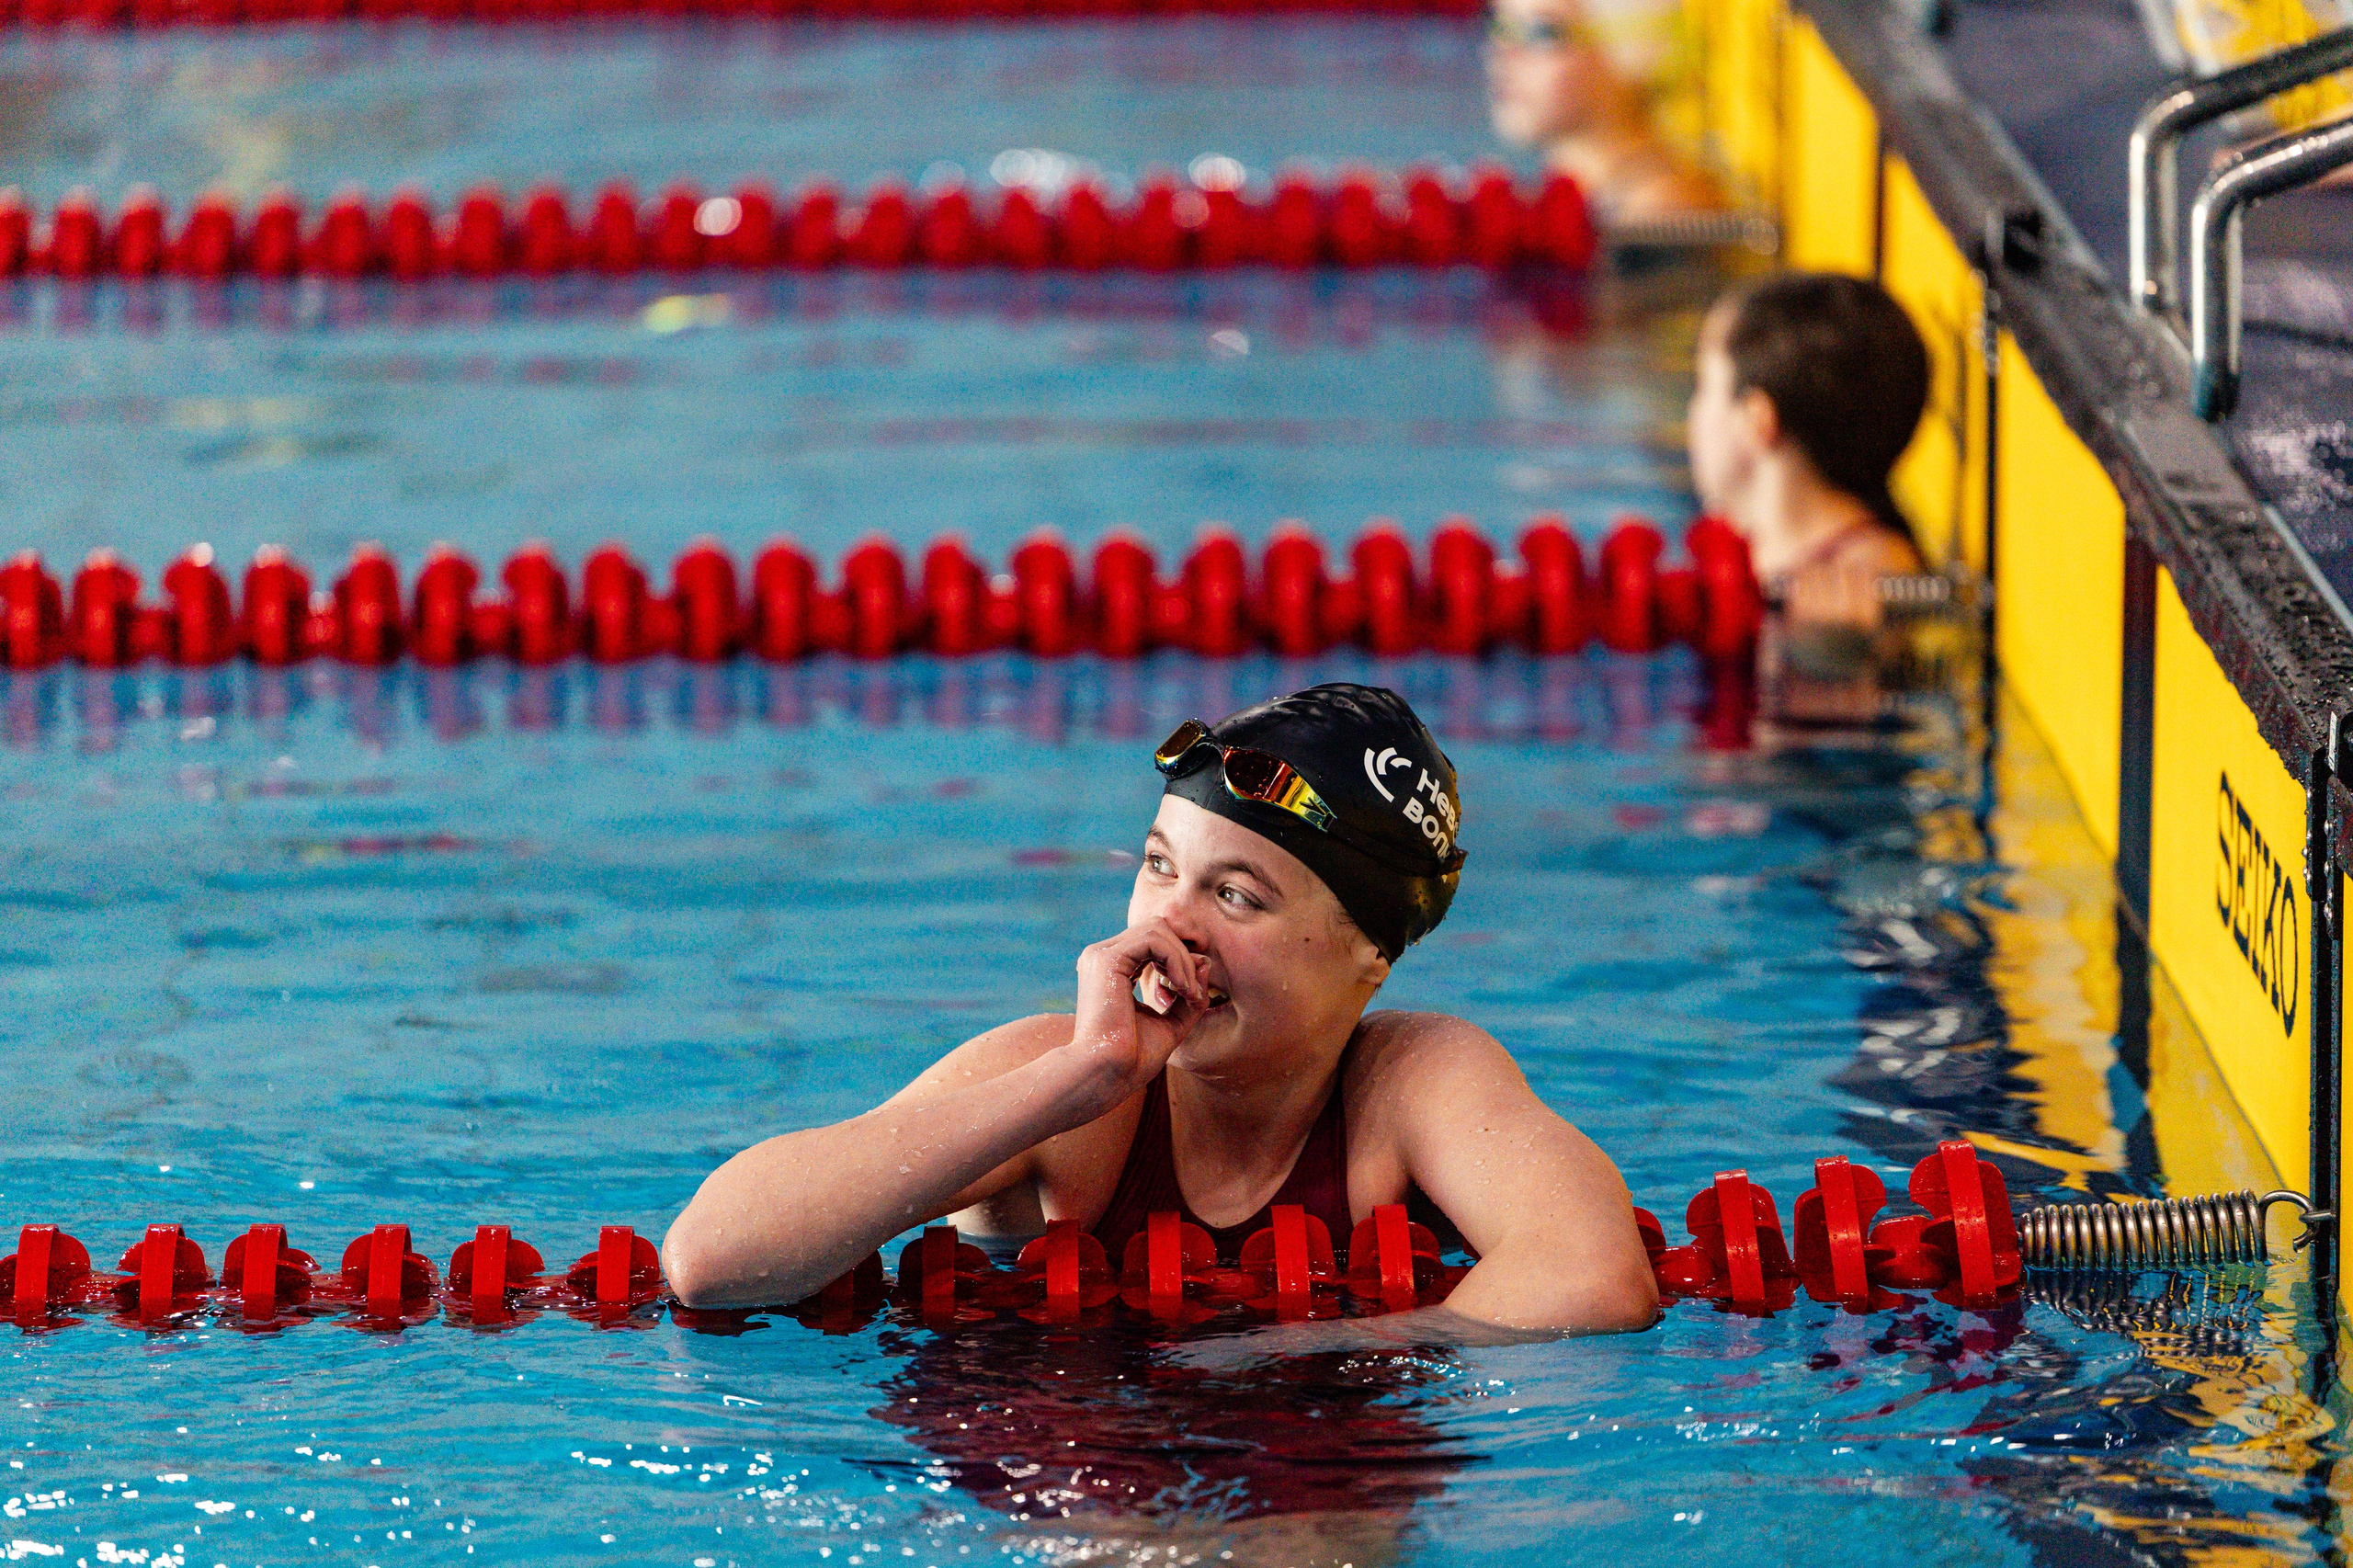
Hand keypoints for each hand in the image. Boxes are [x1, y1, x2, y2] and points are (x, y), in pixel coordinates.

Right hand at [1059, 918, 1212, 1123]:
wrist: (1107, 1075)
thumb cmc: (1132, 1058)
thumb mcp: (1171, 1022)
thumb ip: (1189, 993)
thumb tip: (1205, 960)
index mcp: (1112, 970)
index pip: (1154, 942)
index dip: (1181, 960)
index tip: (1194, 995)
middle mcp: (1103, 957)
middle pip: (1157, 928)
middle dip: (1184, 956)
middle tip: (1193, 993)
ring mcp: (1101, 955)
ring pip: (1157, 929)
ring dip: (1183, 960)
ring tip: (1188, 993)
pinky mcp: (1106, 960)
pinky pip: (1153, 939)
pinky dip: (1176, 960)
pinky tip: (1180, 988)